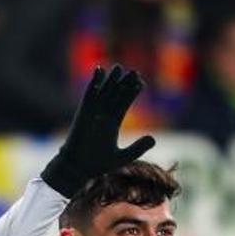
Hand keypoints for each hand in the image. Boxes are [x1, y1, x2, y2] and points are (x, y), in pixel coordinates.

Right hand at [41, 65, 156, 196]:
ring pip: (104, 92)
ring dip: (111, 80)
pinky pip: (90, 94)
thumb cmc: (99, 164)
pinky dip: (95, 82)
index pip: (124, 104)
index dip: (132, 94)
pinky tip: (100, 70)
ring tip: (119, 68)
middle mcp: (103, 115)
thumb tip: (154, 138)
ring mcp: (93, 112)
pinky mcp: (84, 112)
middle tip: (134, 72)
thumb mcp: (124, 156)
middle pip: (116, 95)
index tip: (141, 83)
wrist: (80, 167)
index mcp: (112, 124)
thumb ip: (138, 147)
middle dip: (124, 83)